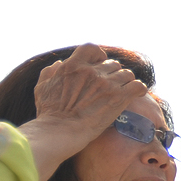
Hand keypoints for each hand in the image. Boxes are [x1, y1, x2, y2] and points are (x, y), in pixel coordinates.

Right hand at [19, 44, 147, 180]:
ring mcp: (106, 83)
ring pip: (127, 74)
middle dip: (113, 74)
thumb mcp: (42, 87)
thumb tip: (60, 64)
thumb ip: (50, 72)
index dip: (98, 56)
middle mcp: (91, 71)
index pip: (92, 49)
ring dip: (126, 83)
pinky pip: (138, 86)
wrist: (60, 131)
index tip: (99, 65)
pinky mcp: (119, 97)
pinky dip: (139, 90)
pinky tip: (136, 95)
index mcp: (72, 66)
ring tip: (123, 93)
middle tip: (111, 87)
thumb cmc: (49, 113)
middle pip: (112, 64)